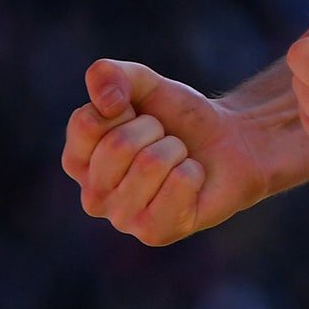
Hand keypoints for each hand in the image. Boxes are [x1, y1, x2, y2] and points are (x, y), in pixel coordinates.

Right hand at [61, 58, 277, 244]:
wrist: (229, 141)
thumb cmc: (178, 118)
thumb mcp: (144, 83)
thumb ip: (110, 75)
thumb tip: (106, 101)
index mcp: (79, 161)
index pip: (86, 123)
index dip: (124, 107)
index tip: (138, 115)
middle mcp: (93, 196)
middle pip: (118, 145)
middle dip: (154, 129)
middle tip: (165, 139)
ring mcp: (122, 219)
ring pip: (151, 163)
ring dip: (176, 150)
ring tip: (179, 159)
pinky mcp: (156, 233)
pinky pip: (178, 183)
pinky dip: (194, 171)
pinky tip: (192, 180)